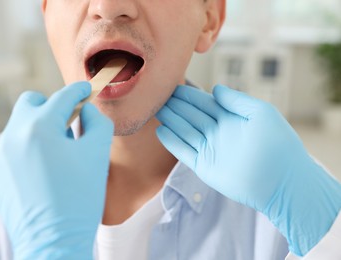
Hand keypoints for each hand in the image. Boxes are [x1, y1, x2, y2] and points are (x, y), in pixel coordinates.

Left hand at [0, 82, 113, 259]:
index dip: (78, 91)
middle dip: (52, 105)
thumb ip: (96, 122)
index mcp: (40, 128)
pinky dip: (29, 149)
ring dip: (40, 129)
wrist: (54, 241)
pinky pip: (13, 148)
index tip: (86, 90)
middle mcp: (14, 136)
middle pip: (31, 102)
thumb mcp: (97, 154)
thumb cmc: (79, 198)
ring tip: (59, 152)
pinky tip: (44, 171)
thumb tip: (86, 110)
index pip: (62, 97)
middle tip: (69, 122)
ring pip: (20, 126)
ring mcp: (1, 156)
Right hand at [156, 85, 340, 255]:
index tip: (173, 86)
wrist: (282, 182)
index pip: (205, 103)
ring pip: (184, 131)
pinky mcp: (204, 166)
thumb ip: (237, 99)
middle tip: (157, 95)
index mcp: (231, 118)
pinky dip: (171, 142)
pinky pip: (183, 152)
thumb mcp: (261, 112)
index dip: (189, 95)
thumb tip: (215, 89)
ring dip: (170, 120)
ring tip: (155, 109)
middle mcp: (218, 132)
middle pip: (191, 116)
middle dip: (175, 105)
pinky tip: (161, 130)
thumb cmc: (278, 145)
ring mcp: (210, 150)